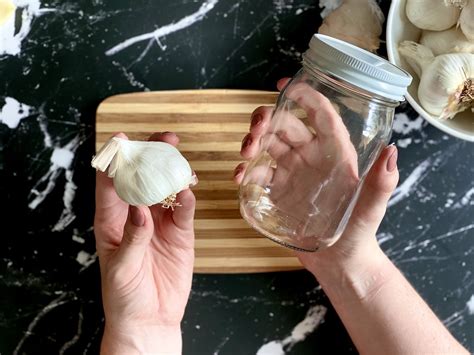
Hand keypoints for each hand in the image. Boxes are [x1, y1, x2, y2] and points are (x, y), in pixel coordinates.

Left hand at [94, 132, 195, 354]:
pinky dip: (189, 200)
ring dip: (175, 173)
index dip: (115, 159)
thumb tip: (140, 209)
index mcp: (111, 220)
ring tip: (181, 163)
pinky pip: (186, 211)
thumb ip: (132, 237)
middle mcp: (136, 216)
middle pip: (143, 178)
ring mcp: (160, 222)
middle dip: (152, 156)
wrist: (150, 319)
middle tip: (165, 140)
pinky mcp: (181, 233)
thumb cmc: (124, 295)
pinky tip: (190, 192)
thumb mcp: (121, 268)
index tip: (122, 138)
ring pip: (167, 188)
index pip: (111, 184)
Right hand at [235, 78, 398, 273]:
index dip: (305, 98)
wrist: (339, 262)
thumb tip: (392, 152)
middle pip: (285, 125)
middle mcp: (312, 156)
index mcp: (335, 153)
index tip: (285, 85)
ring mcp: (293, 171)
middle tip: (254, 132)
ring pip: (268, 144)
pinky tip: (241, 179)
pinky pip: (259, 172)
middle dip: (266, 121)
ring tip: (244, 157)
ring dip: (252, 143)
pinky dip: (247, 172)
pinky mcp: (279, 189)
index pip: (321, 116)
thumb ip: (381, 184)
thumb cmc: (359, 235)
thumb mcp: (371, 210)